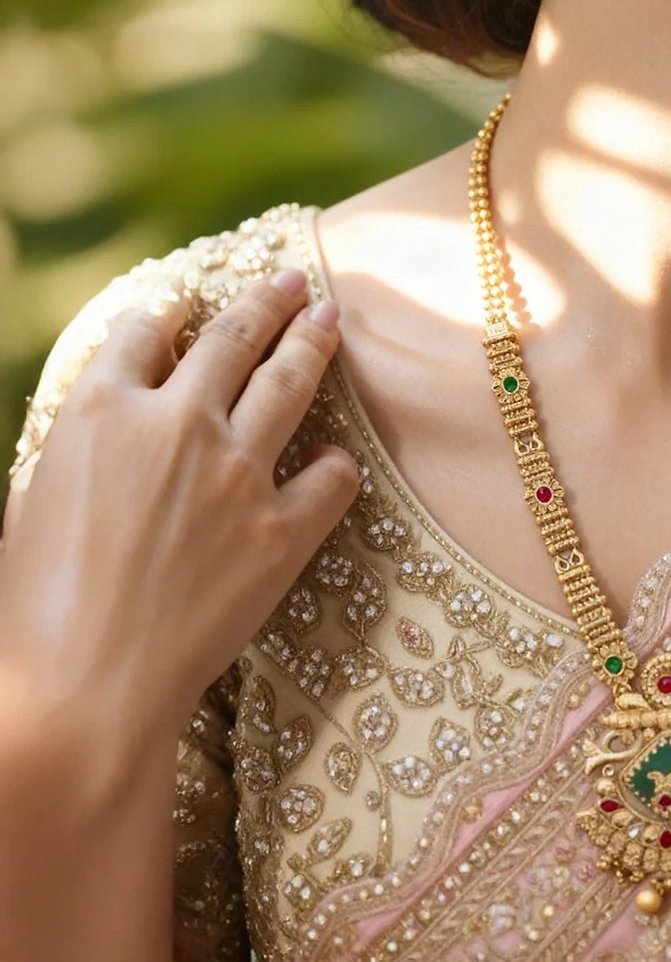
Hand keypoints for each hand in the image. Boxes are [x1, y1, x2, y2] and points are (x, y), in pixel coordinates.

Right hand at [0, 269, 359, 743]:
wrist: (83, 690)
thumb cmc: (33, 611)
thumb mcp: (33, 501)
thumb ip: (82, 449)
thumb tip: (110, 423)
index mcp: (100, 412)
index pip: (144, 333)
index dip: (171, 311)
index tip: (190, 301)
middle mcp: (177, 425)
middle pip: (235, 339)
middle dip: (269, 300)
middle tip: (295, 281)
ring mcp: (238, 473)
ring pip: (291, 382)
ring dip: (312, 340)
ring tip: (329, 317)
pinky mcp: (283, 529)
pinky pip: (330, 477)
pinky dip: (335, 466)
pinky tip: (337, 461)